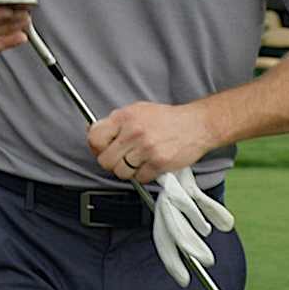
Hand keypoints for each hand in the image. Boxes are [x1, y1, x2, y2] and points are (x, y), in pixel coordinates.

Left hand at [88, 101, 216, 183]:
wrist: (196, 125)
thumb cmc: (167, 119)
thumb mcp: (137, 110)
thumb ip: (115, 121)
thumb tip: (91, 131)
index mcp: (125, 117)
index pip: (94, 138)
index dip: (96, 147)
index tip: (103, 149)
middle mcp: (133, 132)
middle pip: (105, 160)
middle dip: (112, 162)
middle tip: (122, 158)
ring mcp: (146, 148)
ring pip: (121, 172)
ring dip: (128, 171)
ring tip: (138, 161)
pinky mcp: (158, 163)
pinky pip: (139, 178)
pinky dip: (143, 175)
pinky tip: (150, 164)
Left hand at [150, 169, 235, 286]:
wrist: (173, 142)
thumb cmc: (182, 173)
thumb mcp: (188, 193)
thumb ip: (201, 214)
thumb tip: (224, 227)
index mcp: (164, 211)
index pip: (163, 240)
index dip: (171, 261)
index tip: (184, 281)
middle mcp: (165, 204)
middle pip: (169, 232)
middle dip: (184, 253)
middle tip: (203, 267)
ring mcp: (172, 192)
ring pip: (179, 217)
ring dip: (194, 236)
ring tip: (208, 254)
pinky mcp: (181, 179)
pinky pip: (191, 197)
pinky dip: (207, 212)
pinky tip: (223, 224)